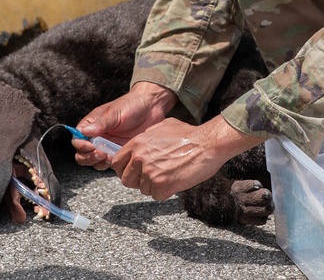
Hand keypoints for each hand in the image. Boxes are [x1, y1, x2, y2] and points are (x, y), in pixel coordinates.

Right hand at [73, 82, 177, 169]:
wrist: (151, 107)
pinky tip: (117, 158)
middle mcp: (97, 136)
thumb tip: (84, 132)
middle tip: (100, 154)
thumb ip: (100, 123)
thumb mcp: (115, 112)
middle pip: (83, 154)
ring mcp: (107, 146)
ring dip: (99, 162)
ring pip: (95, 161)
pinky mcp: (118, 152)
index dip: (81, 145)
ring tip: (109, 157)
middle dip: (88, 157)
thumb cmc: (131, 105)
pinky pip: (109, 163)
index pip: (78, 139)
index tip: (90, 146)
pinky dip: (110, 164)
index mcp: (92, 124)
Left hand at [112, 116, 262, 200]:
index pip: (116, 163)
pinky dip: (166, 192)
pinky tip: (176, 181)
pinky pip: (157, 196)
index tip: (133, 172)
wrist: (207, 144)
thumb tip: (140, 143)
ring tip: (170, 174)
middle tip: (152, 177)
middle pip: (126, 180)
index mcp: (138, 143)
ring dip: (154, 186)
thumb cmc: (189, 134)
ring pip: (143, 189)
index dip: (124, 169)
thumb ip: (146, 137)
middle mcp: (140, 158)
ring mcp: (150, 172)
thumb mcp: (162, 127)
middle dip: (138, 181)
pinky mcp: (162, 185)